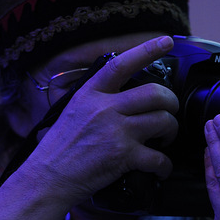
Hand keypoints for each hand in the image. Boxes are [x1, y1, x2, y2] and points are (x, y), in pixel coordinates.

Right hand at [28, 36, 178, 203]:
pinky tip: (161, 168)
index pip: (122, 63)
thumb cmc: (58, 149)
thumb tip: (121, 96)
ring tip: (165, 139)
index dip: (147, 49)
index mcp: (91, 93)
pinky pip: (159, 157)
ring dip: (171, 131)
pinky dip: (165, 165)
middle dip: (171, 103)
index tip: (166, 41)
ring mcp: (116, 131)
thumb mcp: (71, 111)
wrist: (48, 178)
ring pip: (164, 121)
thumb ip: (96, 100)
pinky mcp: (123, 156)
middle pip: (156, 94)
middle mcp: (105, 108)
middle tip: (168, 113)